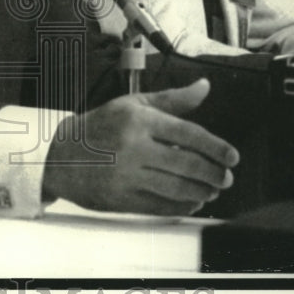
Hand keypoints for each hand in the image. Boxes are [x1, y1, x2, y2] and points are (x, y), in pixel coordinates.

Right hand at [42, 79, 238, 215]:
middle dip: (214, 173)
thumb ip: (172, 99)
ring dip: (202, 191)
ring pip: (177, 188)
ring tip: (213, 190)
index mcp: (138, 120)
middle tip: (227, 177)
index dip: (215, 147)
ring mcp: (126, 175)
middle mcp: (133, 147)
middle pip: (187, 164)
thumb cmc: (100, 126)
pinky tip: (192, 201)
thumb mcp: (133, 105)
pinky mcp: (122, 199)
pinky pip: (161, 206)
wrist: (60, 155)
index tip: (232, 156)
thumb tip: (205, 87)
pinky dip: (182, 206)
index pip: (188, 133)